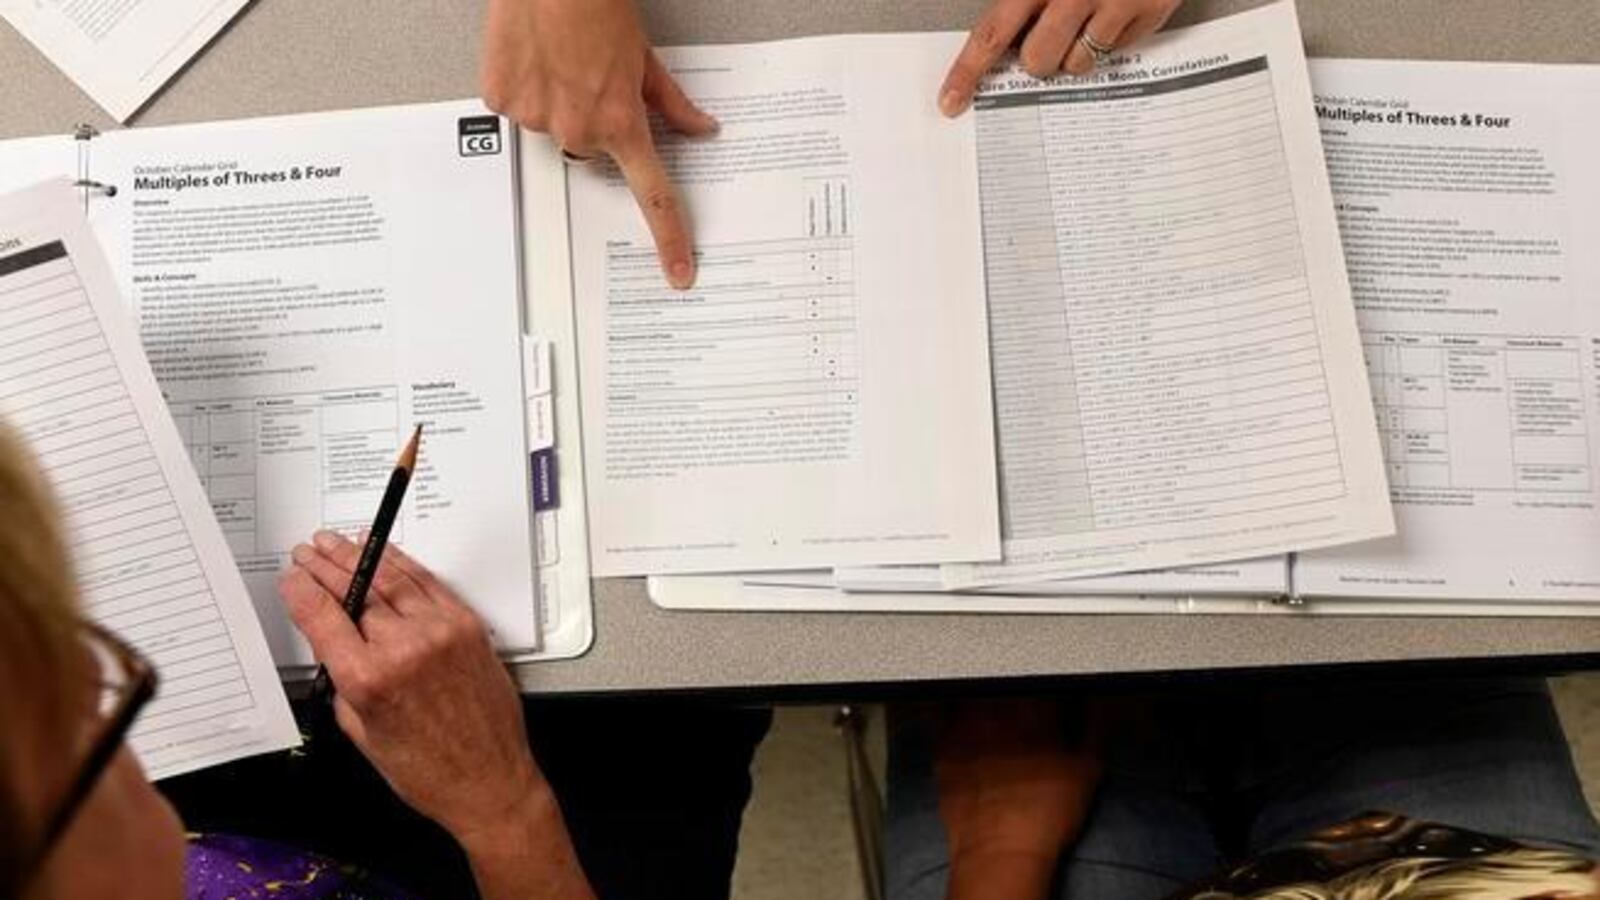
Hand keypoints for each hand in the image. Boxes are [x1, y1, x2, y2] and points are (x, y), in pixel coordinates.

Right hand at [278, 531, 543, 845]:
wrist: (488, 780)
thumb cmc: (429, 769)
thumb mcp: (361, 731)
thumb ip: (344, 681)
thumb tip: (336, 645)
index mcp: (369, 679)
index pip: (322, 616)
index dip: (301, 590)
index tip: (292, 577)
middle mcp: (405, 648)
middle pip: (354, 591)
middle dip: (325, 568)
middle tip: (308, 553)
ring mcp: (441, 632)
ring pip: (391, 578)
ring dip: (358, 557)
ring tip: (337, 544)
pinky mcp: (467, 626)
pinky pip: (429, 583)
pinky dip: (403, 564)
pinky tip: (385, 555)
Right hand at [481, 0, 715, 289]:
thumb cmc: (596, 4)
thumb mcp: (645, 57)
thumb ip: (671, 104)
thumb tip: (700, 127)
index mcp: (621, 122)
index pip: (653, 194)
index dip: (670, 237)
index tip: (678, 270)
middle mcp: (578, 129)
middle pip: (589, 151)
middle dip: (593, 122)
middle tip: (590, 81)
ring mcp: (536, 118)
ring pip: (551, 129)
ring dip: (556, 103)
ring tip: (559, 60)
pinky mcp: (503, 101)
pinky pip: (516, 108)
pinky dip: (523, 87)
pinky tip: (533, 57)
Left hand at [935, 699, 1102, 899]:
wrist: (1001, 850)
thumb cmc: (1048, 814)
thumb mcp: (1088, 769)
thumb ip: (1095, 726)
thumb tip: (1097, 703)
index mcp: (1036, 710)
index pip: (1044, 679)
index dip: (1052, 684)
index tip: (1055, 698)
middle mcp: (998, 711)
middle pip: (1006, 680)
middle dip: (1017, 688)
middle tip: (1026, 707)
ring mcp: (965, 726)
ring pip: (974, 692)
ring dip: (986, 697)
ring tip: (997, 717)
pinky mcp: (943, 746)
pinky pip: (942, 714)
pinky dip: (951, 712)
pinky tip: (963, 723)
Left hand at [940, 0, 1183, 115]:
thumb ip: (1021, 2)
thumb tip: (998, 44)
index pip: (992, 33)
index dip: (968, 71)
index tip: (951, 100)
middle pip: (1037, 61)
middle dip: (1039, 57)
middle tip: (1051, 34)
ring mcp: (1113, 3)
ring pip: (1077, 64)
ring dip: (1076, 51)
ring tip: (1087, 18)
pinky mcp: (1148, 11)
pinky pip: (1116, 52)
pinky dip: (1112, 39)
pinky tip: (1115, 12)